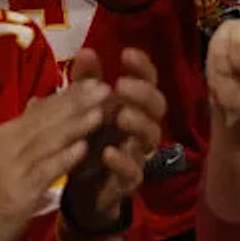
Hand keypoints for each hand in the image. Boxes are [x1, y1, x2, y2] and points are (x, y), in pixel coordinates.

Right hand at [0, 78, 110, 240]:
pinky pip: (45, 171)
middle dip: (78, 102)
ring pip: (48, 140)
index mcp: (6, 134)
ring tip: (101, 110)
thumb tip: (39, 100)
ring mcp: (12, 167)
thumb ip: (24, 131)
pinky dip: (64, 158)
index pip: (42, 108)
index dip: (70, 93)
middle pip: (47, 118)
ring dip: (76, 124)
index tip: (95, 80)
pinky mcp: (18, 192)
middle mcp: (7, 144)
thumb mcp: (3, 159)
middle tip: (106, 86)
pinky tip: (84, 148)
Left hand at [60, 48, 165, 233]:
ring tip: (120, 115)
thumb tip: (86, 51)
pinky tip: (108, 153)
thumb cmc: (88, 139)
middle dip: (143, 93)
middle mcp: (141, 127)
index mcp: (132, 104)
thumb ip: (86, 80)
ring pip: (151, 137)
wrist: (81, 189)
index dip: (142, 66)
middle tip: (122, 85)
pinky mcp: (128, 181)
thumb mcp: (83, 107)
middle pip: (157, 106)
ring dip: (138, 123)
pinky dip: (123, 161)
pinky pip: (133, 172)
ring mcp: (137, 154)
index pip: (148, 80)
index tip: (126, 54)